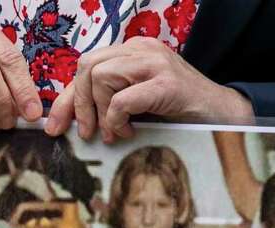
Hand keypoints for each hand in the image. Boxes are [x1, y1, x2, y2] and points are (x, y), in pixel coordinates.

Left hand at [45, 38, 253, 142]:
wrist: (218, 112)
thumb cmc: (174, 109)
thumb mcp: (133, 101)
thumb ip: (105, 101)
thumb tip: (69, 119)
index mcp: (131, 51)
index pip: (86, 68)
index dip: (67, 99)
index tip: (56, 126)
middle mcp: (141, 49)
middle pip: (87, 66)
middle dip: (79, 103)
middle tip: (87, 132)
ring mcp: (154, 62)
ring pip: (101, 77)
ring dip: (100, 112)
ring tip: (114, 132)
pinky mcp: (165, 82)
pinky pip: (122, 99)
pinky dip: (116, 120)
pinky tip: (128, 131)